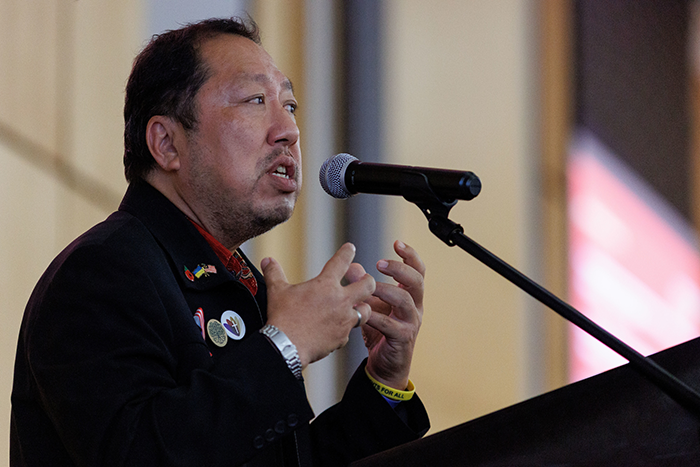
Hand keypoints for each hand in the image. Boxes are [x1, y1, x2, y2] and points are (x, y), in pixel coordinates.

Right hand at [261, 243, 375, 367]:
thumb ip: (274, 273)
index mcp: (325, 285)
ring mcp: (344, 320)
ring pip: (366, 311)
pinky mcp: (342, 338)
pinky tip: (338, 329)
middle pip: (368, 285)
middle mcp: (340, 300)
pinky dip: (345, 329)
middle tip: (365, 280)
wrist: (286, 346)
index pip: (342, 261)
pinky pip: (350, 331)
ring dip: (362, 307)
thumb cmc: (282, 318)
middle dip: (368, 281)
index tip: (350, 248)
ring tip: (356, 307)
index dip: (347, 252)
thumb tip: (267, 261)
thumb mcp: (276, 291)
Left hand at [346, 240, 424, 389]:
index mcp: (410, 295)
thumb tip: (352, 266)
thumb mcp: (371, 305)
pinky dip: (376, 316)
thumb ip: (363, 286)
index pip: (417, 270)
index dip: (410, 255)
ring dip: (387, 290)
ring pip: (406, 300)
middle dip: (400, 269)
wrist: (383, 365)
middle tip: (380, 263)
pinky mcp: (402, 339)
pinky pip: (391, 324)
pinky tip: (363, 312)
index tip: (397, 242)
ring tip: (371, 286)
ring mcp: (411, 323)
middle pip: (417, 281)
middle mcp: (415, 307)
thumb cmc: (379, 331)